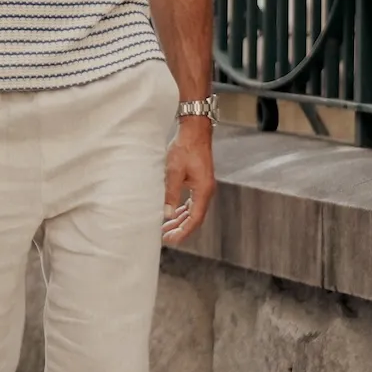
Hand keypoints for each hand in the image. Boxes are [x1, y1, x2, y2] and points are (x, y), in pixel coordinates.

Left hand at [161, 119, 214, 243]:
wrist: (195, 131)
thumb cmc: (185, 149)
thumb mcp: (174, 172)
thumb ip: (170, 193)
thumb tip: (167, 214)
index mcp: (203, 191)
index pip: (195, 219)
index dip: (183, 232)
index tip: (171, 240)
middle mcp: (206, 191)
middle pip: (195, 217)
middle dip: (180, 228)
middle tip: (165, 237)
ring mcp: (204, 187)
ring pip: (193, 210)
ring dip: (180, 220)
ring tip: (165, 227)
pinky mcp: (199, 182)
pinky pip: (192, 202)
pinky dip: (183, 209)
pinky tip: (173, 212)